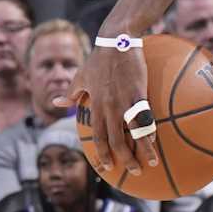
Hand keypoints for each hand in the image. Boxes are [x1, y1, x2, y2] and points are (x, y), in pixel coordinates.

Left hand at [63, 40, 154, 179]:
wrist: (116, 40)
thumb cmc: (98, 58)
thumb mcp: (80, 76)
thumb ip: (70, 93)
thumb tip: (56, 102)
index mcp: (94, 105)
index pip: (96, 135)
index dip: (101, 153)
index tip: (106, 166)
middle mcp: (107, 107)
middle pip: (114, 140)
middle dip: (123, 159)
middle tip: (132, 171)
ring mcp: (123, 101)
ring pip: (131, 133)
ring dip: (141, 151)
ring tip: (150, 163)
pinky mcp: (138, 93)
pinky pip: (145, 118)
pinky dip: (150, 131)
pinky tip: (156, 140)